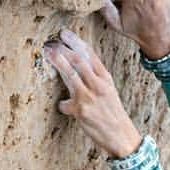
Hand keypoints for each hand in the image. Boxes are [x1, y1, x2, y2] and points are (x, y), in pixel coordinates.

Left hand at [44, 29, 142, 158]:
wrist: (121, 135)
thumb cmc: (112, 113)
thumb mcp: (108, 91)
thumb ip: (94, 78)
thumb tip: (76, 67)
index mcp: (105, 78)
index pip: (90, 55)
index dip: (75, 42)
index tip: (64, 34)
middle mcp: (98, 85)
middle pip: (79, 61)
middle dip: (63, 50)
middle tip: (51, 43)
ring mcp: (89, 97)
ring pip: (71, 75)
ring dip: (58, 63)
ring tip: (48, 53)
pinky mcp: (81, 111)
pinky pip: (65, 104)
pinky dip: (62, 104)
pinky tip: (63, 106)